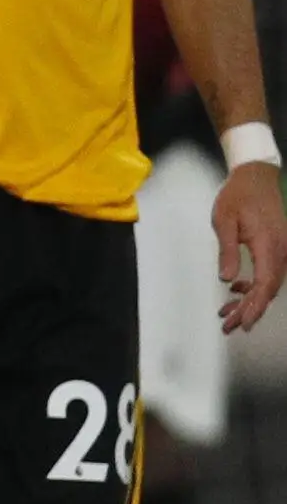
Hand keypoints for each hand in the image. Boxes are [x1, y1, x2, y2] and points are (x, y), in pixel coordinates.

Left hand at [216, 159, 286, 331]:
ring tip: (227, 314)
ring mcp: (282, 249)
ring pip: (269, 283)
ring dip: (250, 300)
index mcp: (269, 244)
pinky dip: (254, 286)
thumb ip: (226, 250)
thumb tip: (226, 280)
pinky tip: (236, 290)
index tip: (242, 323)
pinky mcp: (278, 248)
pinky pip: (269, 273)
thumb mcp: (223, 221)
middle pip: (269, 288)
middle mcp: (282, 250)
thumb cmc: (237, 196)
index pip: (265, 283)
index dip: (255, 306)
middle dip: (250, 310)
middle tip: (228, 327)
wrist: (255, 177)